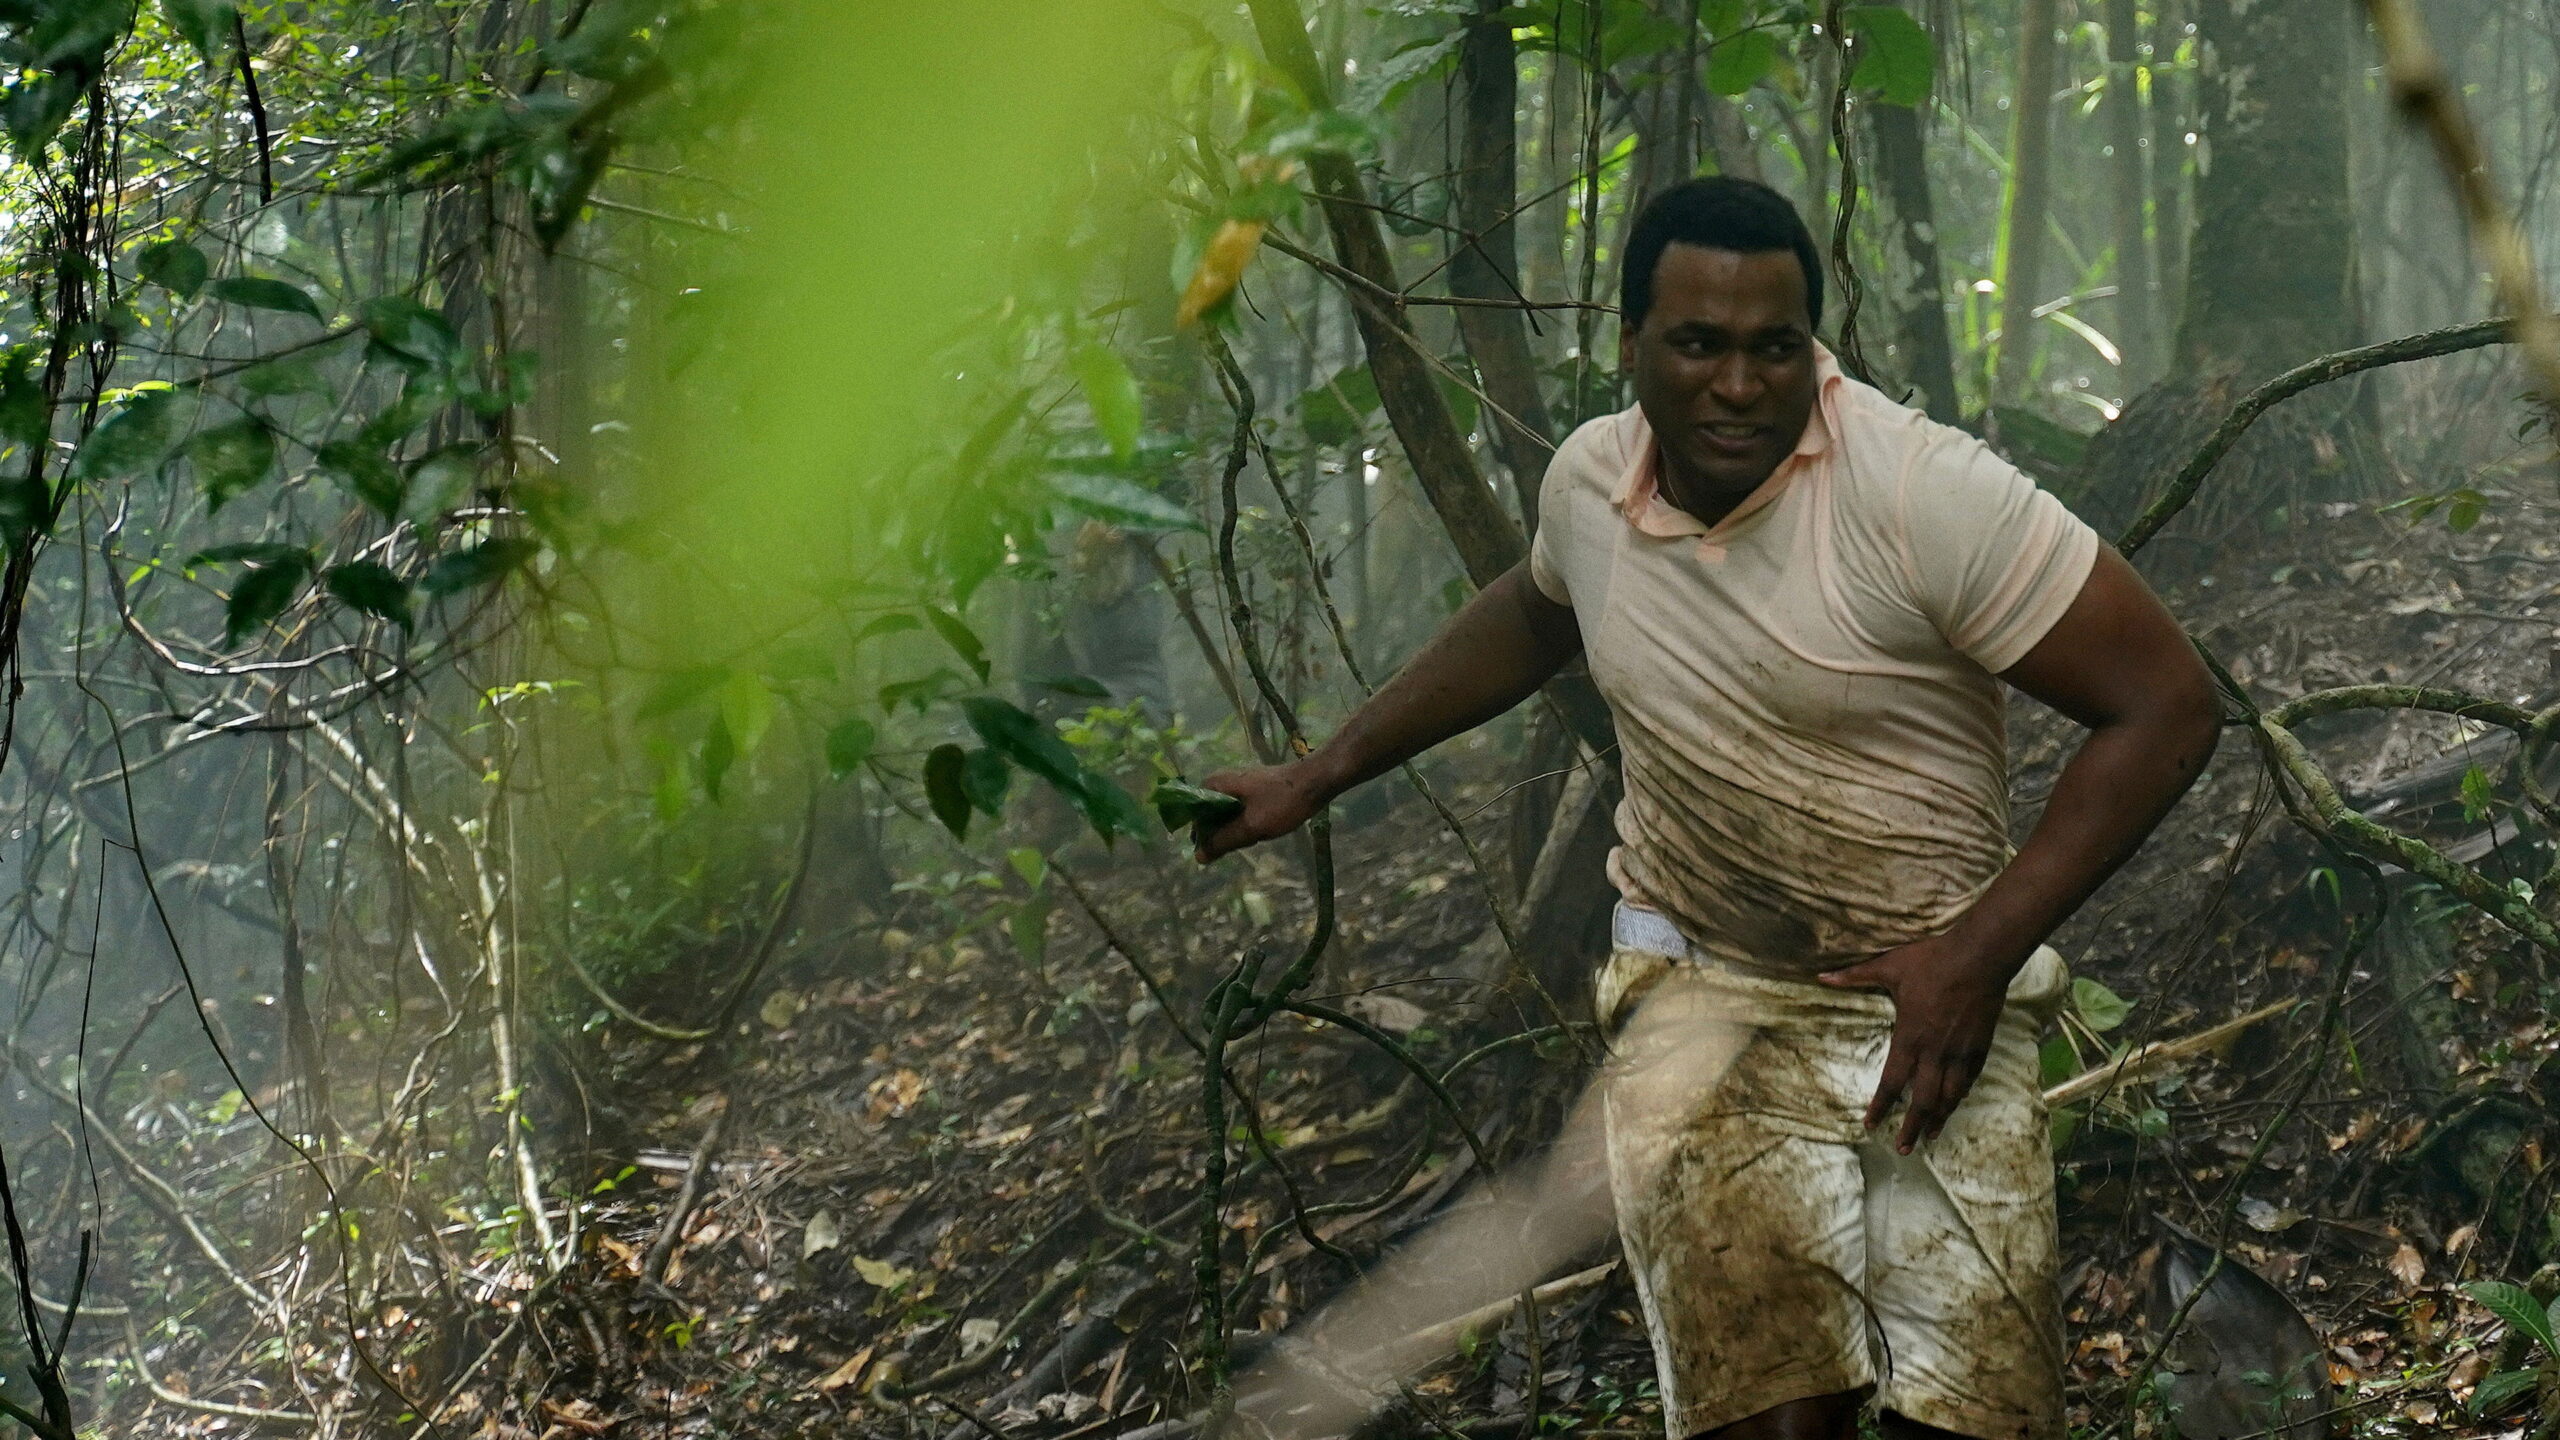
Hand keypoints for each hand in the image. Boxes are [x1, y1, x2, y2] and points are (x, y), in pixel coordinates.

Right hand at [1193, 762, 1329, 862]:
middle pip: (1209, 815)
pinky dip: (1247, 823)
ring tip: (1257, 832)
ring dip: (1237, 830)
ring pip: (1226, 816)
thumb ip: (1224, 841)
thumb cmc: (1282, 801)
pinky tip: (1263, 828)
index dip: (1202, 833)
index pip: (1194, 813)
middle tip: (1244, 838)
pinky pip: (1240, 812)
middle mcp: (1222, 781)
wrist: (1316, 782)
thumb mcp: (1251, 826)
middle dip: (1223, 832)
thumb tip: (1198, 856)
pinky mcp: (1252, 791)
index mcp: (1216, 783)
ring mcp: (1238, 786)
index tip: (1218, 846)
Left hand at [1818, 932, 2018, 1153]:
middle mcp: (1935, 1052)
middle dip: (1911, 1127)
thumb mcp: (1889, 966)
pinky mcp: (1981, 1046)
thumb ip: (1855, 975)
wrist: (1979, 956)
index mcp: (1909, 1037)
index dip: (1880, 1106)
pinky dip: (1961, 1094)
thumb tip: (1821, 976)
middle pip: (1923, 1101)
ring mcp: (1960, 1051)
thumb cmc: (1932, 961)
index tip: (1870, 1126)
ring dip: (1939, 1118)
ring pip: (1950, 1096)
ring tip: (1930, 1136)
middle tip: (1903, 1149)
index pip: (1892, 1082)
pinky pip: (1970, 1078)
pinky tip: (1956, 1103)